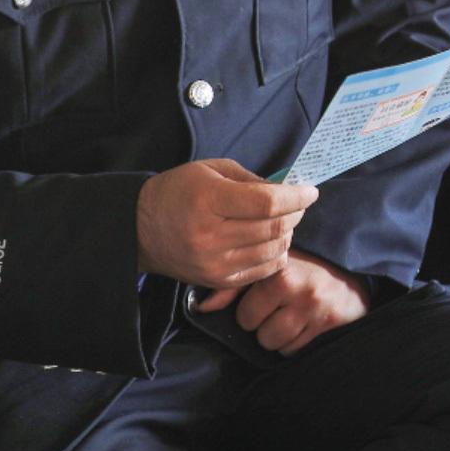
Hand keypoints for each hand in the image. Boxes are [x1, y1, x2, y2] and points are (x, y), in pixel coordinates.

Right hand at [136, 159, 313, 289]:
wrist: (140, 228)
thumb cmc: (178, 192)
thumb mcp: (211, 170)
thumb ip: (252, 180)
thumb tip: (288, 190)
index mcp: (209, 200)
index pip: (267, 203)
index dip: (296, 197)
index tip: (310, 191)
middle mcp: (210, 235)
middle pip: (274, 228)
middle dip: (296, 213)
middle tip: (298, 203)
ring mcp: (214, 263)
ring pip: (274, 250)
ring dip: (288, 234)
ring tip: (283, 221)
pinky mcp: (218, 280)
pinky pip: (263, 270)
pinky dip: (276, 254)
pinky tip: (271, 241)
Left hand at [196, 251, 367, 355]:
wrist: (353, 276)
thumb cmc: (303, 272)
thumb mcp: (269, 269)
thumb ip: (233, 285)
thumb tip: (202, 307)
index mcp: (279, 271)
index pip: (244, 315)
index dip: (251, 311)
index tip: (265, 300)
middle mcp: (299, 287)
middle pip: (259, 334)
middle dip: (266, 326)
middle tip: (282, 310)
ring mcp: (317, 308)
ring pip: (277, 345)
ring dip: (282, 337)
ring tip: (295, 318)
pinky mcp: (331, 324)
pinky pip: (297, 351)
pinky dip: (298, 344)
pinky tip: (308, 326)